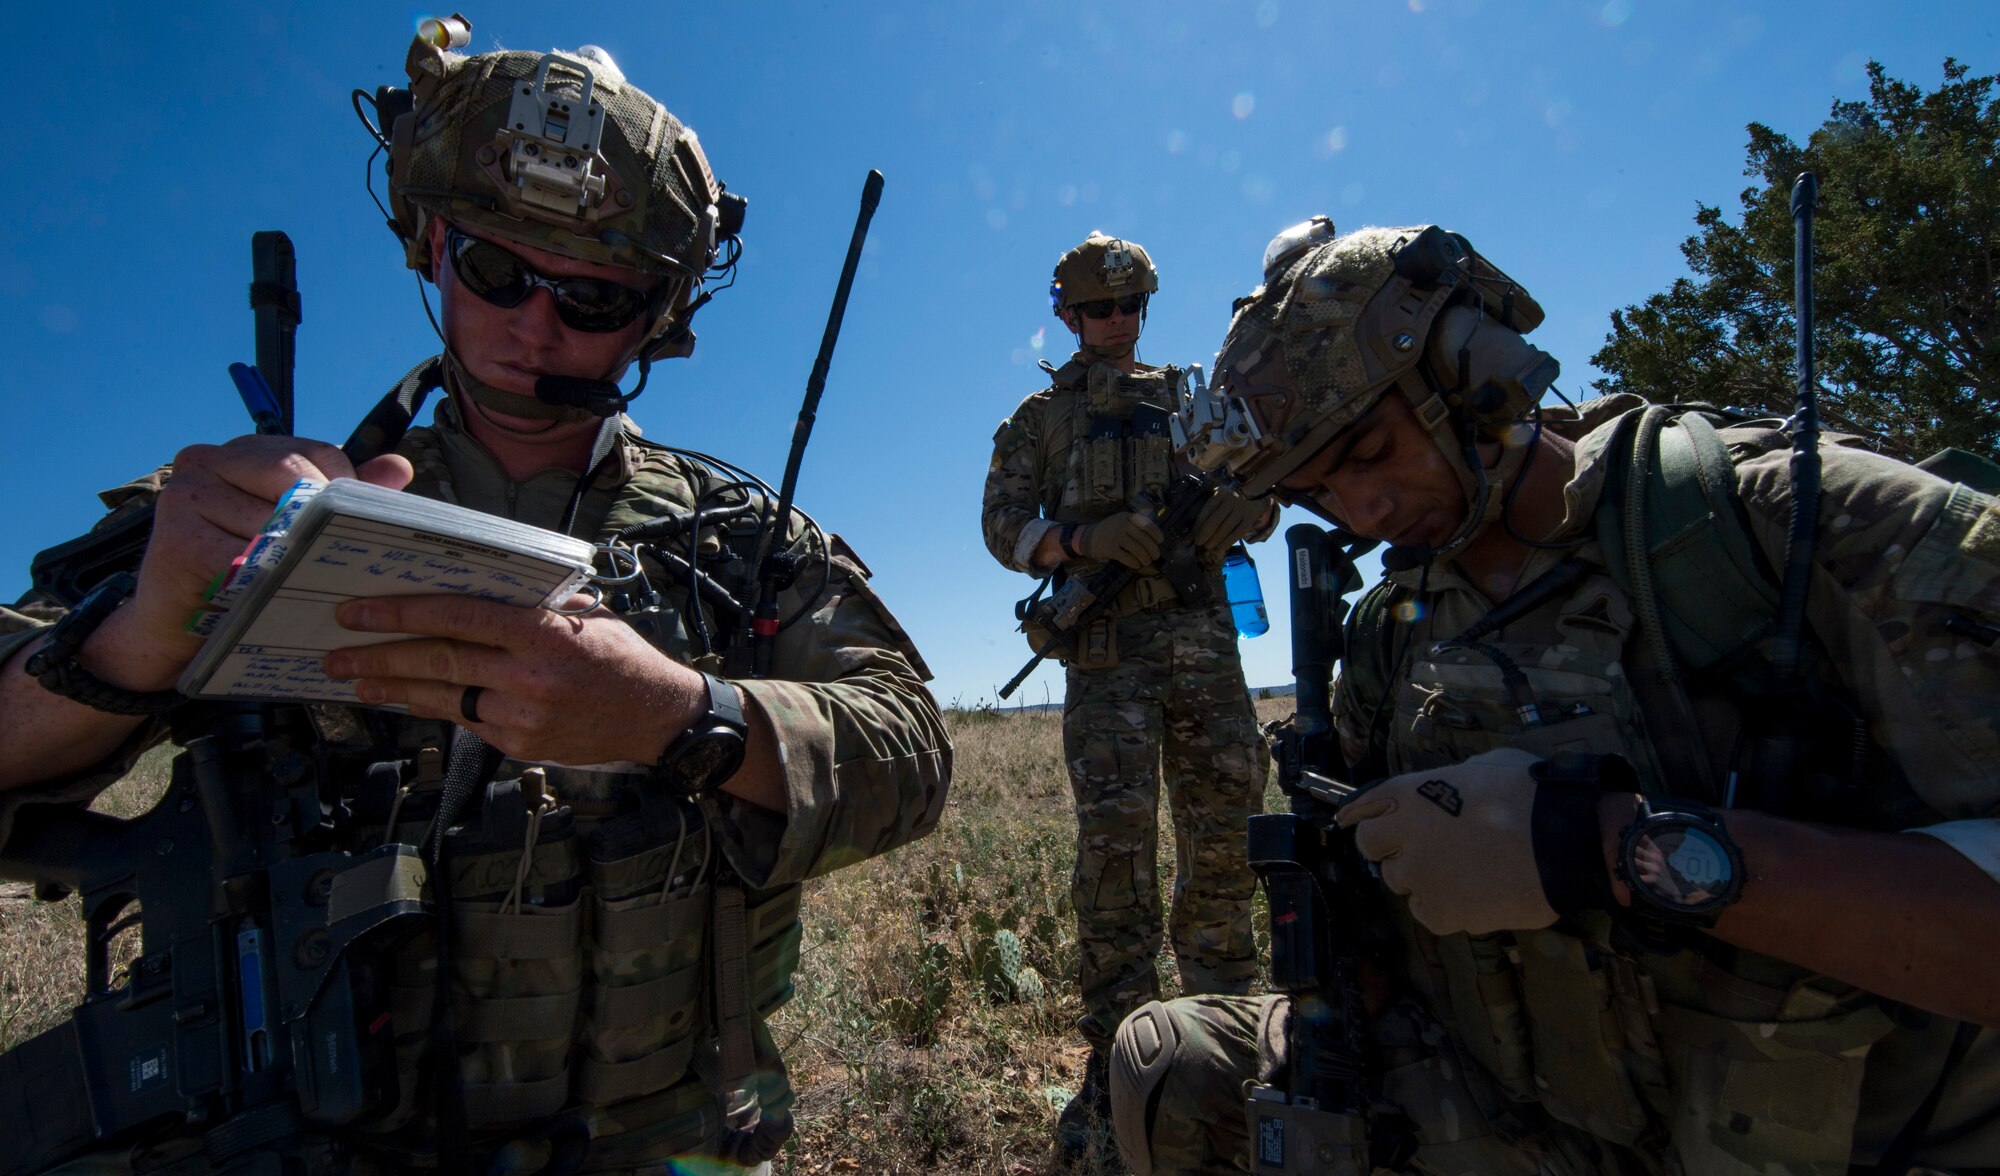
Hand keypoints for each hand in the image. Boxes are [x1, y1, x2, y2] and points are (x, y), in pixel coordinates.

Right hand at [108, 437, 412, 689]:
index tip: (358, 521)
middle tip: (346, 551)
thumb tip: (398, 468)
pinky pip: (245, 558)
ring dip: (302, 552)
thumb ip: (340, 495)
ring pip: (273, 518)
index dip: (346, 486)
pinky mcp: (177, 541)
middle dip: (327, 514)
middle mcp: (204, 462)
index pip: (313, 451)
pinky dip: (272, 577)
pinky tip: (285, 593)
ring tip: (321, 576)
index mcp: (239, 451)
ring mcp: (185, 497)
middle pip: (291, 473)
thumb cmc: (237, 570)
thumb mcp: (291, 527)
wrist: (171, 625)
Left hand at [322, 593, 706, 767]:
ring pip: (442, 696)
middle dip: (379, 655)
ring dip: (393, 687)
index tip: (358, 610)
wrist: (658, 717)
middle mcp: (529, 676)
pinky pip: (465, 720)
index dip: (402, 613)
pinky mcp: (519, 745)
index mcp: (544, 633)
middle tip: (336, 651)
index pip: (459, 617)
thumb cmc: (621, 656)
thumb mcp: (584, 615)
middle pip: (438, 661)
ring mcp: (522, 715)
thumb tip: (472, 587)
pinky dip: (432, 706)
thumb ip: (531, 604)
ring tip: (354, 680)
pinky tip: (405, 698)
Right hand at [1075, 511, 1162, 568]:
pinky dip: (1134, 563)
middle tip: (1155, 556)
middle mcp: (1122, 525)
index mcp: (1128, 517)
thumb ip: (1137, 526)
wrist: (1090, 536)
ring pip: (1137, 549)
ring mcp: (1116, 537)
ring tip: (1147, 562)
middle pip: (1144, 539)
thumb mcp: (1123, 521)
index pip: (1146, 524)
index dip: (1156, 533)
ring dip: (1145, 558)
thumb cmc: (1112, 530)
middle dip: (1153, 549)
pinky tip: (1137, 565)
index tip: (1160, 541)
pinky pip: (1127, 558)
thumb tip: (1156, 540)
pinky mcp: (1110, 549)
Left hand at [1192, 489, 1269, 550]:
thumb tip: (1195, 531)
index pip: (1206, 511)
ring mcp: (1242, 508)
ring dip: (1215, 540)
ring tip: (1208, 546)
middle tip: (1199, 543)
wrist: (1257, 494)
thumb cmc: (1232, 500)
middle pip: (1215, 521)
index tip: (1193, 535)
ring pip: (1225, 528)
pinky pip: (1237, 533)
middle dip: (1205, 534)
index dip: (1198, 525)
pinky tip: (1221, 547)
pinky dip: (1227, 542)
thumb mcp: (1221, 500)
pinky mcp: (1251, 517)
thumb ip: (1210, 512)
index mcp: (1221, 493)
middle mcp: (1232, 499)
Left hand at [1335, 747, 1561, 935]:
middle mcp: (1404, 835)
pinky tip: (1471, 895)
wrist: (1566, 838)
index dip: (1360, 817)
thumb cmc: (1531, 793)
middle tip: (1424, 851)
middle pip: (1372, 847)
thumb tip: (1445, 793)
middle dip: (1390, 848)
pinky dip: (1442, 907)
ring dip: (1421, 878)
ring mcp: (1420, 876)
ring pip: (1400, 882)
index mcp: (1410, 793)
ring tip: (1462, 872)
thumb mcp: (1481, 767)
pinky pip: (1426, 913)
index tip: (1350, 823)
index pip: (1364, 808)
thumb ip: (1448, 783)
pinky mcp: (1441, 912)